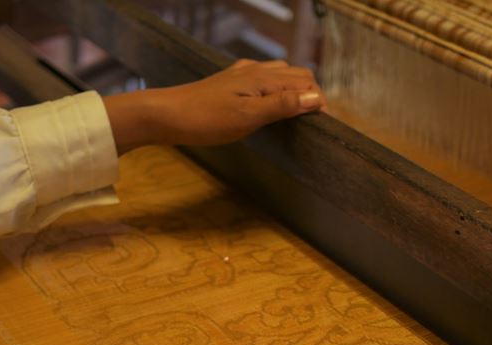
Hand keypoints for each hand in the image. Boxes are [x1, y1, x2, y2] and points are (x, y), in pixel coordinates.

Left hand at [103, 60, 324, 152]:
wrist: (167, 115)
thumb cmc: (206, 120)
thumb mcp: (248, 117)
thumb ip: (282, 106)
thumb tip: (316, 98)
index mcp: (263, 78)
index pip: (305, 83)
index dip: (319, 102)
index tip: (324, 125)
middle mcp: (255, 71)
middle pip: (296, 76)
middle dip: (310, 95)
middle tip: (314, 123)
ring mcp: (241, 75)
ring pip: (280, 76)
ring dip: (294, 91)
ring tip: (298, 116)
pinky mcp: (231, 83)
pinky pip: (264, 80)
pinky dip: (277, 90)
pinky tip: (270, 105)